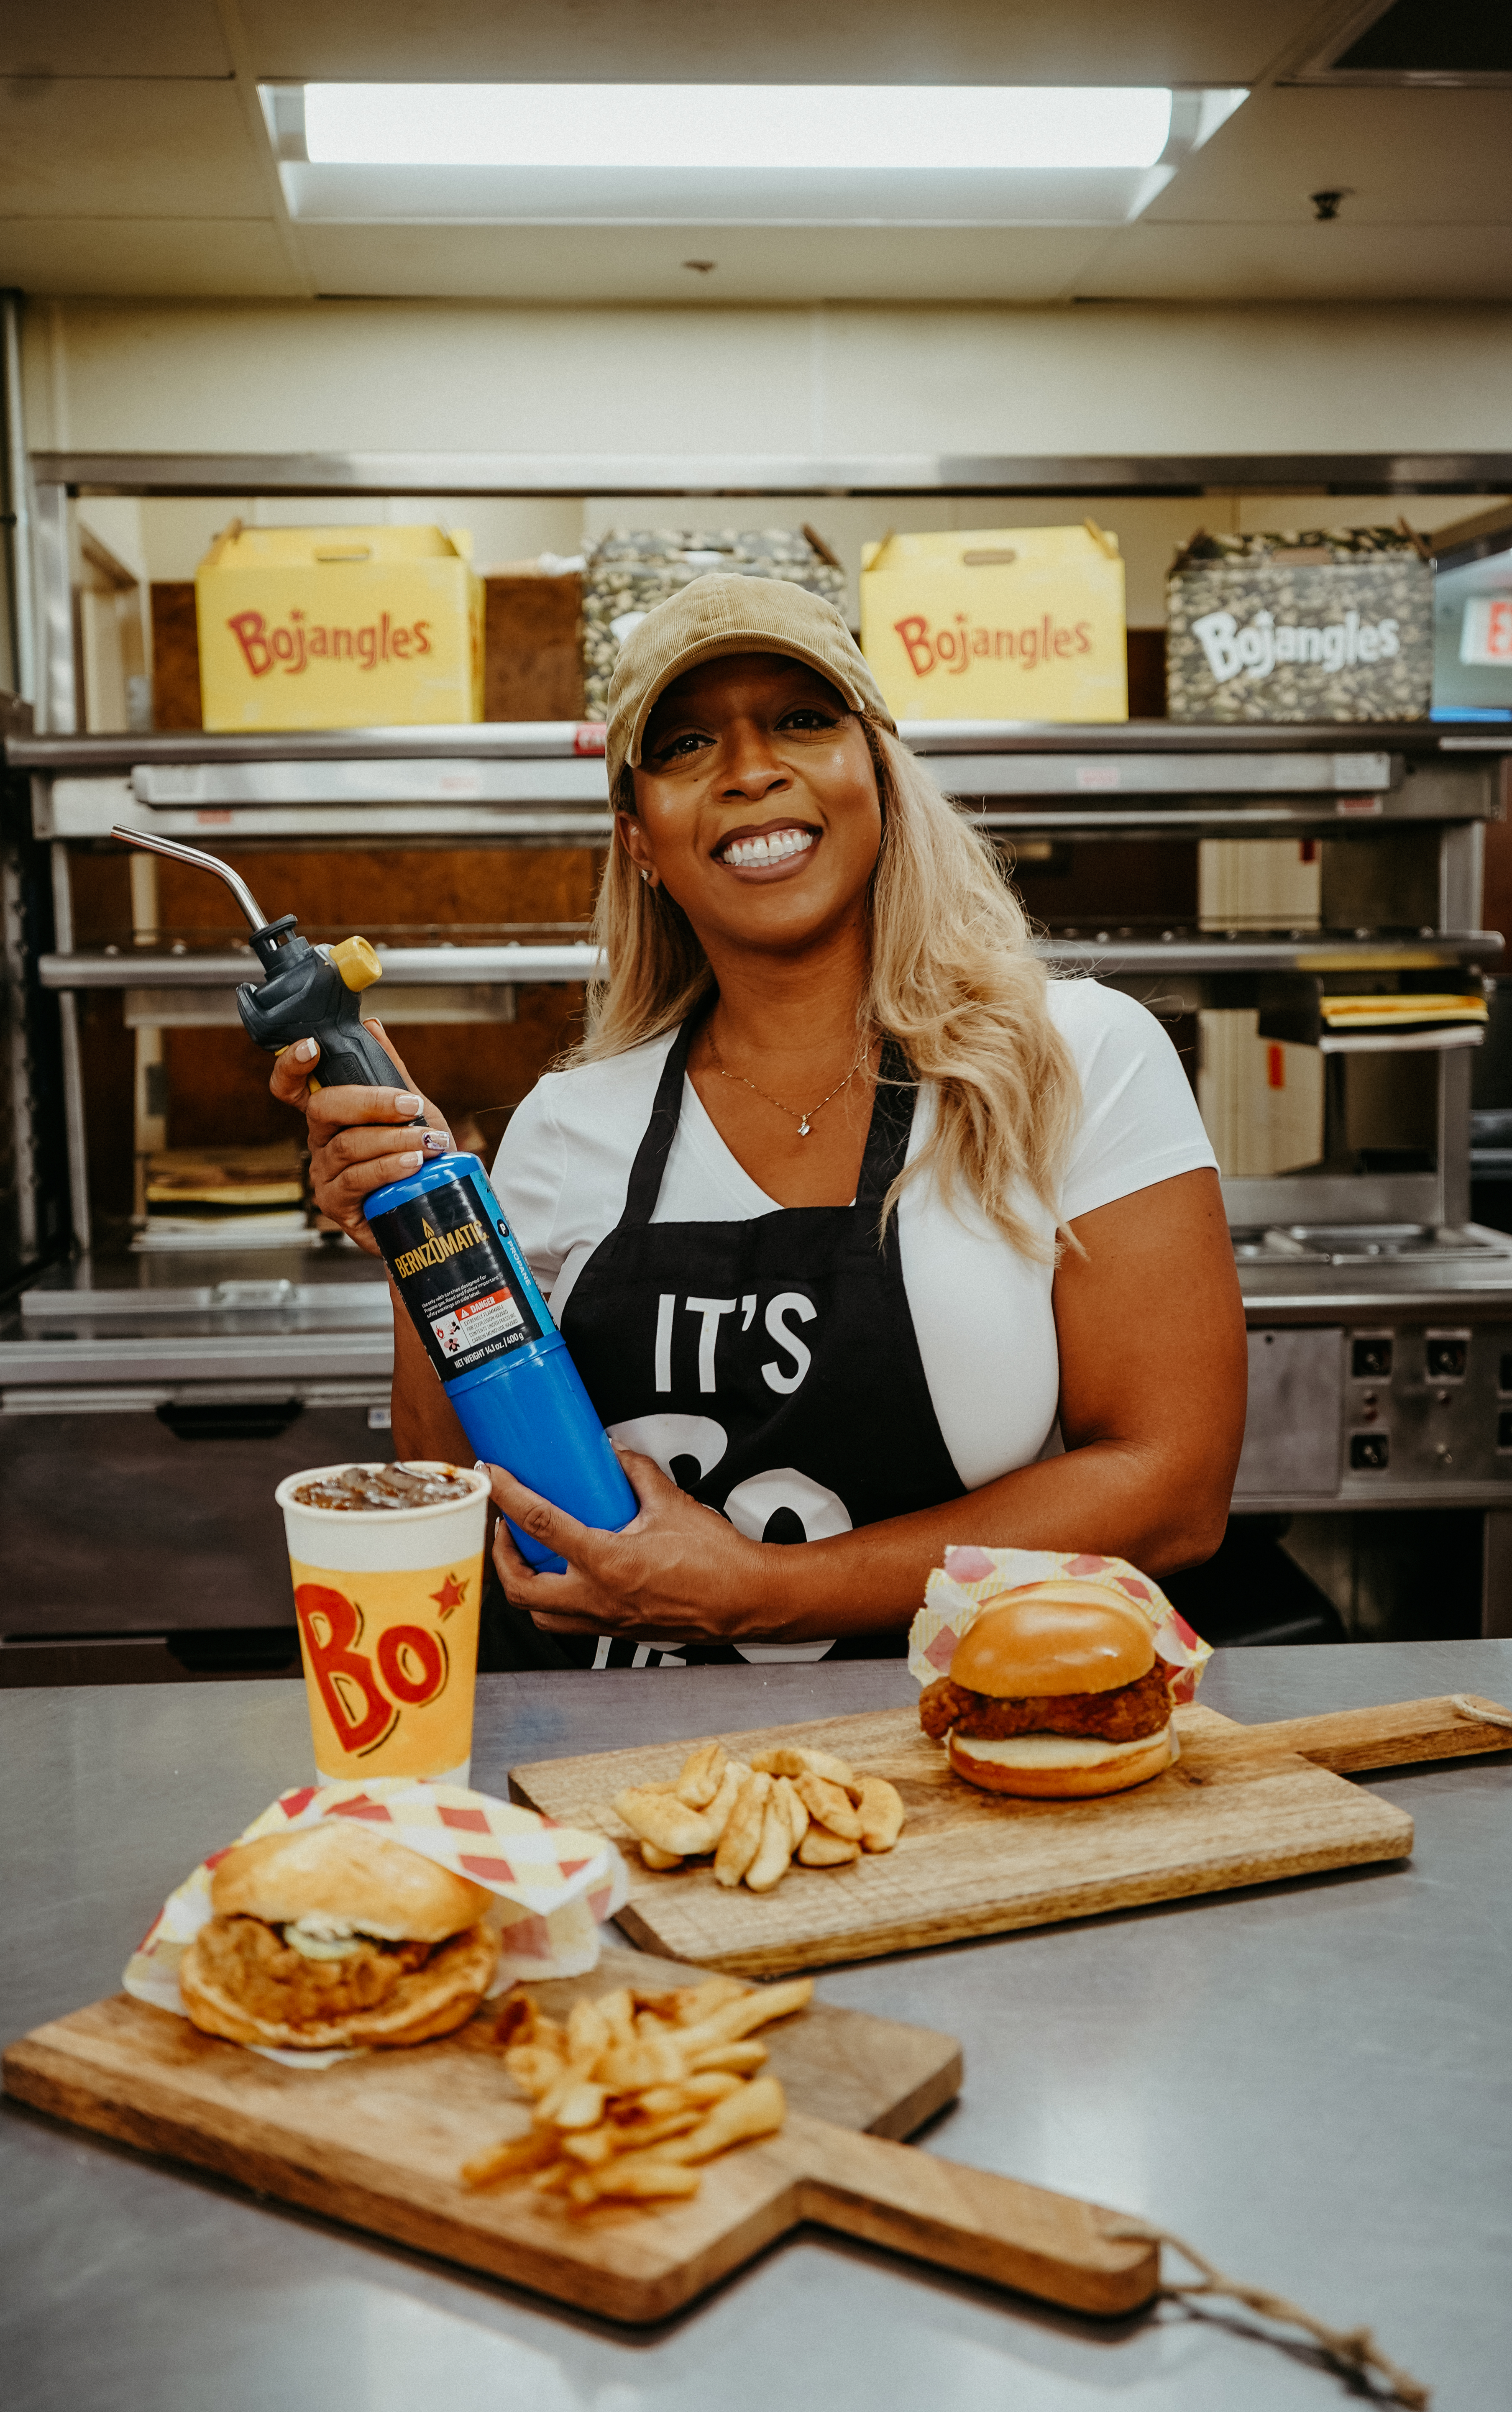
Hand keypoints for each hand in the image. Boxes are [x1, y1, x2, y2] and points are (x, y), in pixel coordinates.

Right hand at [268, 1016, 451, 1253]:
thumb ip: (391, 1072)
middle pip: (324, 1108)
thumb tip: (373, 1028)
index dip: (292, 1065)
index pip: (292, 1086)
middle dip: (371, 1102)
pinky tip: (412, 1165)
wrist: (429, 1214)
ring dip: (394, 1140)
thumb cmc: (416, 1161)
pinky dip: (388, 1168)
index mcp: (331, 1115)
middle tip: (410, 1105)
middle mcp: (320, 1141)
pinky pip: (355, 1179)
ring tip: (428, 1142)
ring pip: (348, 1145)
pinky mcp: (334, 1203)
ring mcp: (323, 1173)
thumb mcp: (411, 1111)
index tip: (312, 1047)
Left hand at [487, 1449, 799, 1644]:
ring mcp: (606, 1620)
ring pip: (540, 1616)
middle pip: (520, 1588)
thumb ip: (637, 1475)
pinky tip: (567, 1577)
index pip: (540, 1524)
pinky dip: (554, 1602)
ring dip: (524, 1585)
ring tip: (529, 1556)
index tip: (493, 1476)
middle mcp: (598, 1598)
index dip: (508, 1496)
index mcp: (606, 1562)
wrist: (746, 1600)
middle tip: (505, 1527)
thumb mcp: (673, 1504)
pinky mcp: (619, 1630)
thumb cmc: (716, 1560)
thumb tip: (614, 1454)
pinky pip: (569, 1623)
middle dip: (502, 1556)